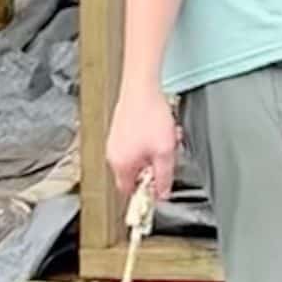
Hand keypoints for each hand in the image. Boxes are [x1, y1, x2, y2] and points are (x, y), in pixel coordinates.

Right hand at [103, 84, 180, 204]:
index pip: (129, 191)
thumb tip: (162, 194)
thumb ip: (164, 176)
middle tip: (168, 154)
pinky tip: (161, 127)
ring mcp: (116, 140)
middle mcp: (114, 155)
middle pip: (136, 173)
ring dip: (156, 150)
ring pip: (139, 155)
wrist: (142, 88)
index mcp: (121, 165)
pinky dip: (151, 138)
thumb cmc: (150, 117)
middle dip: (155, 165)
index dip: (145, 192)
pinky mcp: (121, 128)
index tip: (159, 187)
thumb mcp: (165, 152)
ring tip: (168, 136)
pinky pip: (137, 142)